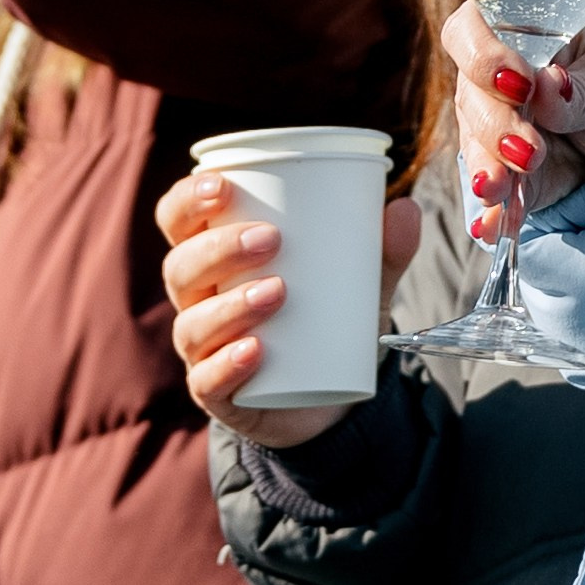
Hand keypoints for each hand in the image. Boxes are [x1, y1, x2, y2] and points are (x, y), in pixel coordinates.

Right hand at [154, 168, 422, 443]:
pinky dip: (229, 363)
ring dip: (230, 306)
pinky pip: (208, 380)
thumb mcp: (358, 284)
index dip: (187, 201)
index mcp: (214, 258)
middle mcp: (197, 301)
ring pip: (193, 324)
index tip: (222, 185)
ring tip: (277, 291)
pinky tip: (255, 350)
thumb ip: (382, 250)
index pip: (178, 222)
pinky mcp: (218, 394)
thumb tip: (406, 208)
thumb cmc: (326, 320)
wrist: (330, 399)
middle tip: (271, 239)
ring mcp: (203, 350)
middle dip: (220, 248)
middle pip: (182, 267)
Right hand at [443, 4, 584, 244]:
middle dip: (494, 126)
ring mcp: (493, 126)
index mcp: (517, 32)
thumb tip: (549, 85)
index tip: (518, 83)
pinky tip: (491, 227)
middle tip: (529, 150)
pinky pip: (493, 191)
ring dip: (486, 169)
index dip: (483, 55)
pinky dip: (493, 210)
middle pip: (470, 94)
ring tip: (500, 191)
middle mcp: (493, 77)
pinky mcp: (506, 172)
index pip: (472, 30)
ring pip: (474, 144)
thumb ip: (583, 88)